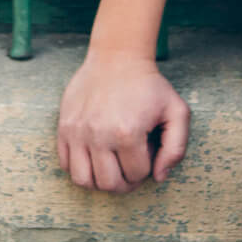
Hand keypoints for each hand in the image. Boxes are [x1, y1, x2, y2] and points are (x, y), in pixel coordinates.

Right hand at [56, 50, 190, 192]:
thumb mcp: (176, 111)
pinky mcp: (64, 127)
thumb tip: (158, 177)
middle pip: (109, 184)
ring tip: (111, 166)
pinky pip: (66, 165)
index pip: (137, 175)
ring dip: (100, 181)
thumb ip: (176, 149)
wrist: (117, 57)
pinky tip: (95, 155)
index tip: (147, 149)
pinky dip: (80, 168)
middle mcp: (99, 135)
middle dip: (125, 182)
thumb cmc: (148, 85)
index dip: (147, 167)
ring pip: (83, 180)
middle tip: (131, 166)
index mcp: (128, 133)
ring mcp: (78, 132)